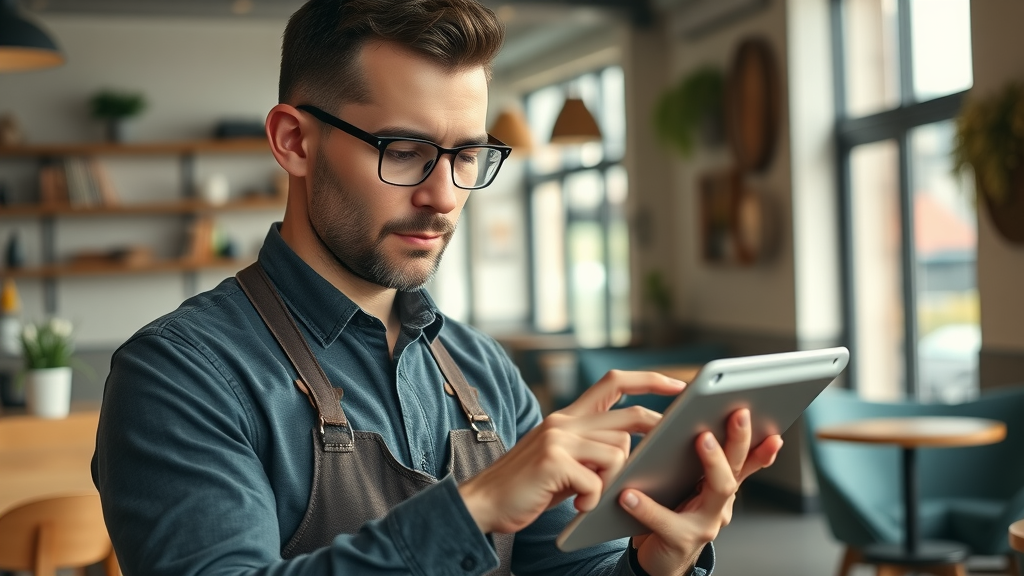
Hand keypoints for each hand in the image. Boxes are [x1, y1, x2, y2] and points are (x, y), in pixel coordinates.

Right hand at [458, 370, 685, 533]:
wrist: (482, 503)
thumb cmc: (527, 488)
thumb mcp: (562, 459)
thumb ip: (590, 447)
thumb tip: (631, 447)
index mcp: (568, 416)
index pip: (615, 382)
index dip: (650, 380)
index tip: (679, 385)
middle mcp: (565, 420)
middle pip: (628, 417)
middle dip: (658, 431)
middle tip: (669, 450)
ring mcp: (559, 439)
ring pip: (618, 452)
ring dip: (612, 480)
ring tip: (588, 496)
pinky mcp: (554, 462)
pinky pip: (597, 480)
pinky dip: (591, 500)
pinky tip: (575, 506)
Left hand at [619, 408, 782, 575]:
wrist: (660, 562)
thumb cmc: (671, 515)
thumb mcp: (690, 488)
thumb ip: (697, 463)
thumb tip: (695, 419)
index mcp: (720, 488)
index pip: (745, 461)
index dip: (759, 441)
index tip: (762, 416)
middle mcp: (720, 506)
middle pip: (737, 468)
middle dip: (740, 439)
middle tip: (738, 415)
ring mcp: (706, 524)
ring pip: (719, 490)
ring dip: (714, 463)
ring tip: (702, 439)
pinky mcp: (681, 540)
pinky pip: (666, 521)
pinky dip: (647, 507)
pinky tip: (629, 495)